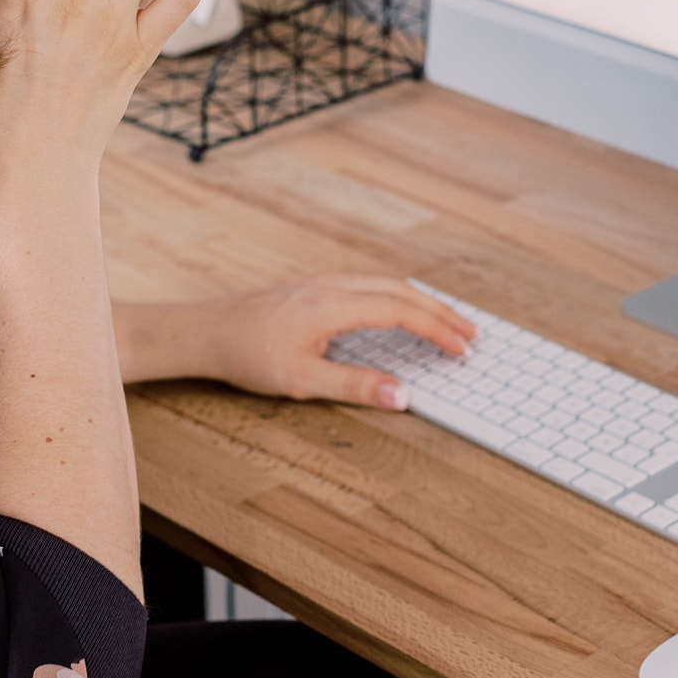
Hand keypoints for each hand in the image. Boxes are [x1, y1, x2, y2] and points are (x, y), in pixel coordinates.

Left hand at [199, 274, 476, 410]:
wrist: (206, 332)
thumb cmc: (248, 355)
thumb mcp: (302, 381)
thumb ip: (356, 386)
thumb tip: (403, 396)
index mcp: (334, 305)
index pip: (401, 312)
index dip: (436, 330)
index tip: (462, 349)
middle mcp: (333, 285)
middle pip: (401, 290)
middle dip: (440, 311)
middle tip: (471, 334)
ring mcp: (323, 282)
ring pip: (386, 283)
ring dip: (420, 302)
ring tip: (446, 322)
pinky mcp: (315, 287)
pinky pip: (370, 284)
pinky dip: (398, 297)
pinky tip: (401, 312)